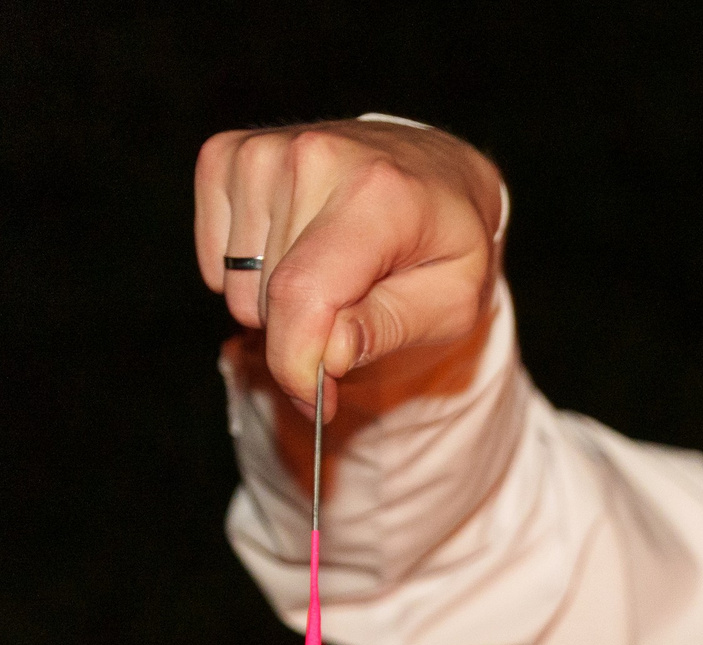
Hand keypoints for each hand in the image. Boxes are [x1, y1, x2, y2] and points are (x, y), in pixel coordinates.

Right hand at [194, 119, 506, 414]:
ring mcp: (261, 150)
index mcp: (380, 194)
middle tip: (356, 315)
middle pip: (267, 299)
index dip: (297, 363)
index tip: (316, 402)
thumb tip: (328, 354)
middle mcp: (313, 157)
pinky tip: (299, 248)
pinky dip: (250, 275)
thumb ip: (390, 329)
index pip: (304, 292)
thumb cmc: (448, 245)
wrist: (434, 172)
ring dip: (280, 303)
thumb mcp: (454, 304)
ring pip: (235, 286)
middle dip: (305, 335)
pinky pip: (214, 262)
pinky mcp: (225, 154)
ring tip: (336, 272)